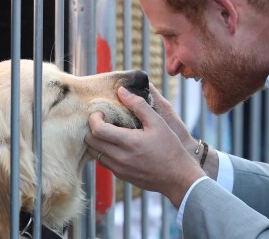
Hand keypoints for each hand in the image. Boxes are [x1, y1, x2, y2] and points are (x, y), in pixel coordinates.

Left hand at [85, 86, 205, 207]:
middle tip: (102, 121)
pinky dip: (104, 152)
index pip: (97, 130)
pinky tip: (116, 145)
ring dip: (97, 141)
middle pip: (90, 142)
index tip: (101, 112)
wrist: (178, 177)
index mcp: (128, 142)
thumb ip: (138, 105)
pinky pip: (104, 162)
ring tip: (108, 132)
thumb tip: (122, 91)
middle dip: (92, 128)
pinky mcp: (121, 176)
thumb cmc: (170, 148)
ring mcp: (119, 169)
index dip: (94, 118)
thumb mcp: (157, 122)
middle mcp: (120, 158)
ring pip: (94, 154)